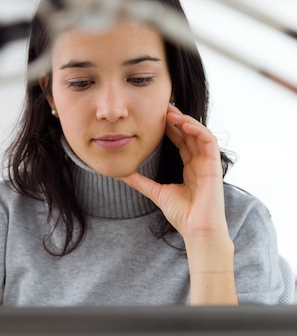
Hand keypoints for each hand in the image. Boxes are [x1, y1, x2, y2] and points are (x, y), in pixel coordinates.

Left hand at [117, 103, 228, 243]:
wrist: (197, 230)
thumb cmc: (182, 215)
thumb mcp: (156, 193)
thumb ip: (141, 182)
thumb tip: (121, 174)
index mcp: (189, 168)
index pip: (180, 141)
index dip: (170, 128)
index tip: (155, 117)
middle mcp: (200, 163)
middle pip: (189, 134)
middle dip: (176, 119)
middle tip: (161, 106)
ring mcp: (208, 163)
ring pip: (198, 133)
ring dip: (186, 120)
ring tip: (170, 112)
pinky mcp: (214, 165)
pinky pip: (208, 141)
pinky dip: (197, 130)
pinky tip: (184, 124)